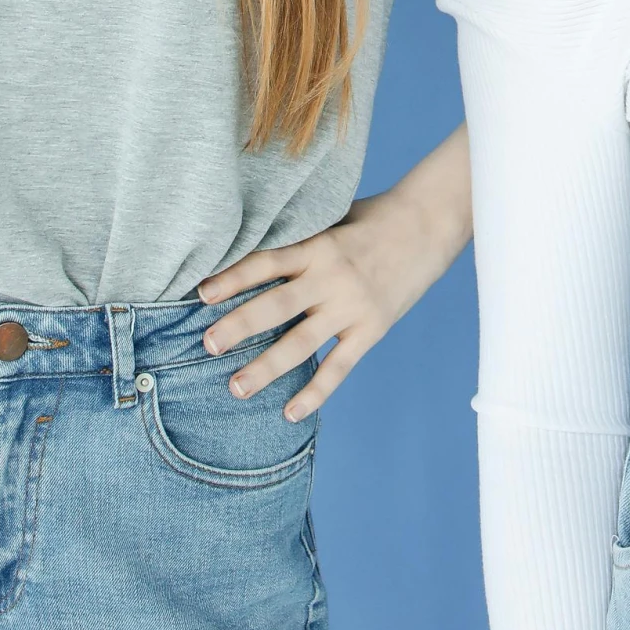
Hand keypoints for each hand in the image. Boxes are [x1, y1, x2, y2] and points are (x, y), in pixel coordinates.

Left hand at [197, 125, 472, 421]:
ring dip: (266, 367)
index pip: (266, 262)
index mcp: (317, 244)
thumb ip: (301, 237)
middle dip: (239, 326)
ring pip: (301, 343)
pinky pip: (339, 367)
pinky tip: (290, 412)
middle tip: (207, 346)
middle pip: (276, 305)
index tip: (200, 293)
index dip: (233, 277)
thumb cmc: (374, 217)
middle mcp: (331, 277)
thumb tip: (253, 244)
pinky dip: (315, 392)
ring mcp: (352, 306)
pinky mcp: (372, 329)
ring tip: (235, 388)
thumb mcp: (334, 217)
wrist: (429, 224)